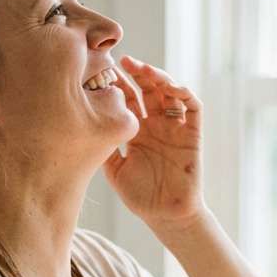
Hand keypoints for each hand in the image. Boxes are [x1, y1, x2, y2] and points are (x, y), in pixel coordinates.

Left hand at [104, 56, 205, 231]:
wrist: (167, 216)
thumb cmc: (141, 197)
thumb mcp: (114, 170)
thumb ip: (104, 147)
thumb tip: (83, 125)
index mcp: (137, 130)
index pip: (128, 99)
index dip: (117, 83)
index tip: (102, 71)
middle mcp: (156, 124)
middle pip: (147, 89)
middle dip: (136, 73)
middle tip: (121, 61)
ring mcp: (175, 127)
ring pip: (169, 92)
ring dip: (158, 77)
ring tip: (144, 70)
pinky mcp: (192, 134)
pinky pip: (192, 107)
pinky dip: (184, 93)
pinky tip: (170, 87)